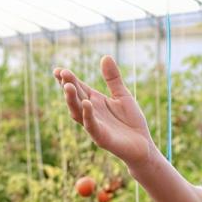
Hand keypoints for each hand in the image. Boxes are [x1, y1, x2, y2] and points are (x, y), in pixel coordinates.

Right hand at [54, 55, 156, 170]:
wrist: (143, 145)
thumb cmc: (131, 121)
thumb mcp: (122, 95)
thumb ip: (113, 78)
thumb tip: (105, 56)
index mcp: (94, 101)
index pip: (78, 87)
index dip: (68, 79)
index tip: (58, 70)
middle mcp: (91, 112)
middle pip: (75, 98)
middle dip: (68, 86)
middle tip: (62, 74)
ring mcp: (94, 125)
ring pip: (78, 112)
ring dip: (72, 100)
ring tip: (68, 86)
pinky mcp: (101, 138)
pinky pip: (92, 125)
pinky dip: (88, 115)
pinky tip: (86, 104)